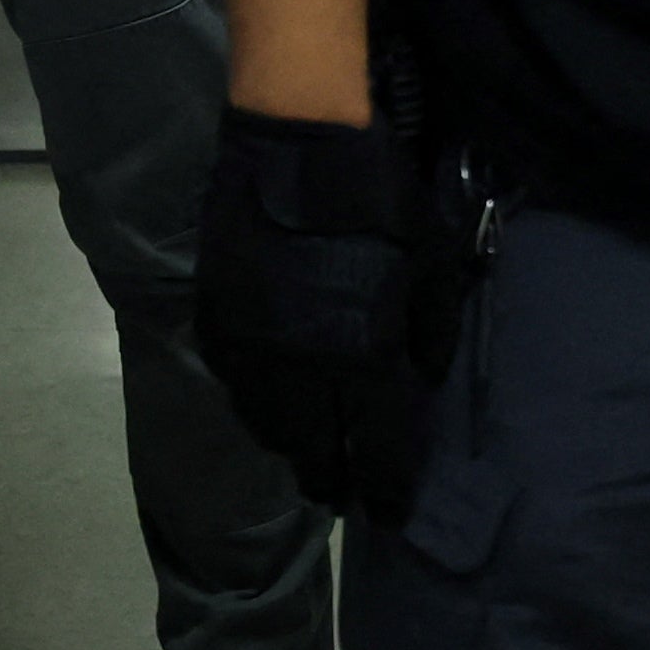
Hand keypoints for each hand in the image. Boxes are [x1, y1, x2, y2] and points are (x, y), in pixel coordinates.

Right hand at [192, 108, 450, 524]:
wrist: (298, 135)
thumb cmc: (378, 198)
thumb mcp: (431, 263)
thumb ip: (429, 331)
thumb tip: (423, 376)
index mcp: (363, 359)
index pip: (376, 452)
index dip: (385, 491)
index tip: (390, 513)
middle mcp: (302, 369)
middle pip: (312, 456)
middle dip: (332, 480)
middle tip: (344, 491)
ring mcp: (252, 346)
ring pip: (267, 426)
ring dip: (292, 445)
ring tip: (307, 451)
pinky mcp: (217, 315)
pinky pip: (235, 382)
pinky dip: (255, 402)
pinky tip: (270, 397)